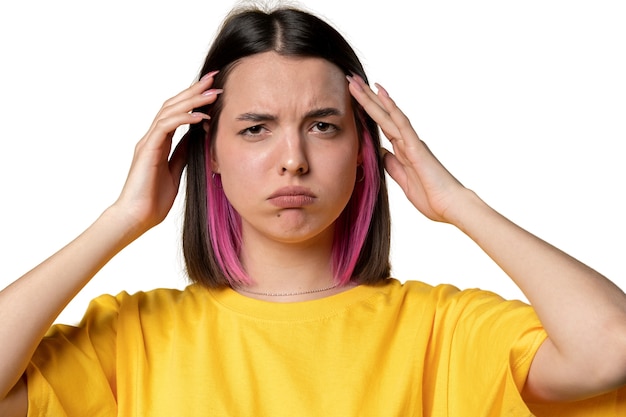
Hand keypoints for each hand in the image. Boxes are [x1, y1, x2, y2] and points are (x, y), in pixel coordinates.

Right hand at [113, 71, 221, 234]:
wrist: (136, 218)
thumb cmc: (153, 199)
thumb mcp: (175, 171)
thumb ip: (183, 153)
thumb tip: (196, 139)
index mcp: (159, 142)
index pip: (177, 113)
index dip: (194, 99)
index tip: (213, 89)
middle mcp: (152, 138)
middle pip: (173, 105)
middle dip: (194, 90)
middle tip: (214, 77)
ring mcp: (148, 142)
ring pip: (169, 111)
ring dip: (192, 100)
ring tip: (212, 93)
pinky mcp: (147, 150)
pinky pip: (166, 127)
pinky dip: (183, 119)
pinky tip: (200, 116)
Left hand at [347, 74, 466, 223]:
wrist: (451, 207)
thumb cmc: (432, 197)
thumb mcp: (404, 181)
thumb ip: (393, 166)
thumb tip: (382, 153)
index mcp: (403, 151)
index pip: (381, 125)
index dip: (367, 111)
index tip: (353, 97)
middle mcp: (407, 142)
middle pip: (382, 115)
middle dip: (366, 98)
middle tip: (351, 80)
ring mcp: (412, 142)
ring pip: (389, 114)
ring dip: (373, 98)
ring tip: (358, 81)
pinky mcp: (417, 147)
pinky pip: (402, 123)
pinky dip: (391, 108)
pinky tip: (381, 94)